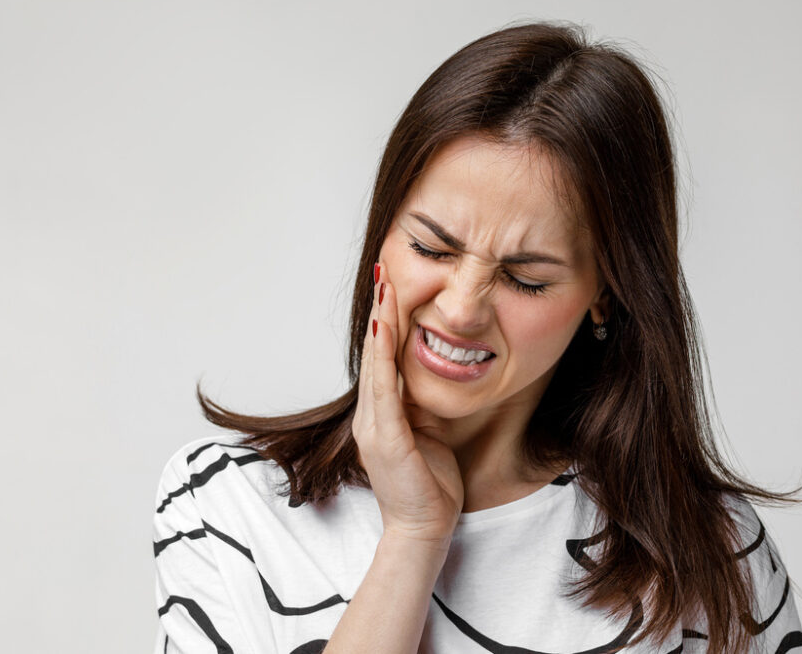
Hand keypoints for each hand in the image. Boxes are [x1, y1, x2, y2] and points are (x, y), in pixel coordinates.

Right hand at [352, 263, 463, 545]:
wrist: (424, 529)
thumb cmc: (430, 484)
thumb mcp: (428, 433)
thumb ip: (421, 404)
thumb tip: (430, 373)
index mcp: (381, 414)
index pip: (382, 358)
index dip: (385, 321)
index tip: (391, 285)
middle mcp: (370, 416)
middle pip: (375, 353)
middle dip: (379, 311)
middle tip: (383, 271)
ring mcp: (374, 427)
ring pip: (376, 364)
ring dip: (380, 324)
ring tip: (383, 289)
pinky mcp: (386, 440)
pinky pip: (384, 391)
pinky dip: (383, 358)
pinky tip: (383, 330)